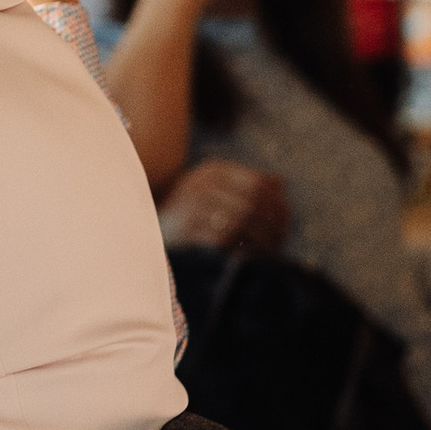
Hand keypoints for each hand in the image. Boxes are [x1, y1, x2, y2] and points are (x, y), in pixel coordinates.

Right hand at [162, 158, 288, 253]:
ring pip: (239, 220)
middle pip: (251, 200)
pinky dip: (238, 249)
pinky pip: (221, 239)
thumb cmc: (190, 213)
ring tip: (267, 252)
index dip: (276, 204)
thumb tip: (281, 183)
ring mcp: (190, 205)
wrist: (146, 231)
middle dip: (270, 223)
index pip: (258, 183)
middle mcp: (201, 183)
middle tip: (280, 240)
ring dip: (258, 239)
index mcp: (212, 171)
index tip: (285, 224)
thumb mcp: (216, 190)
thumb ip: (248, 183)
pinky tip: (246, 258)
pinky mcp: (183, 229)